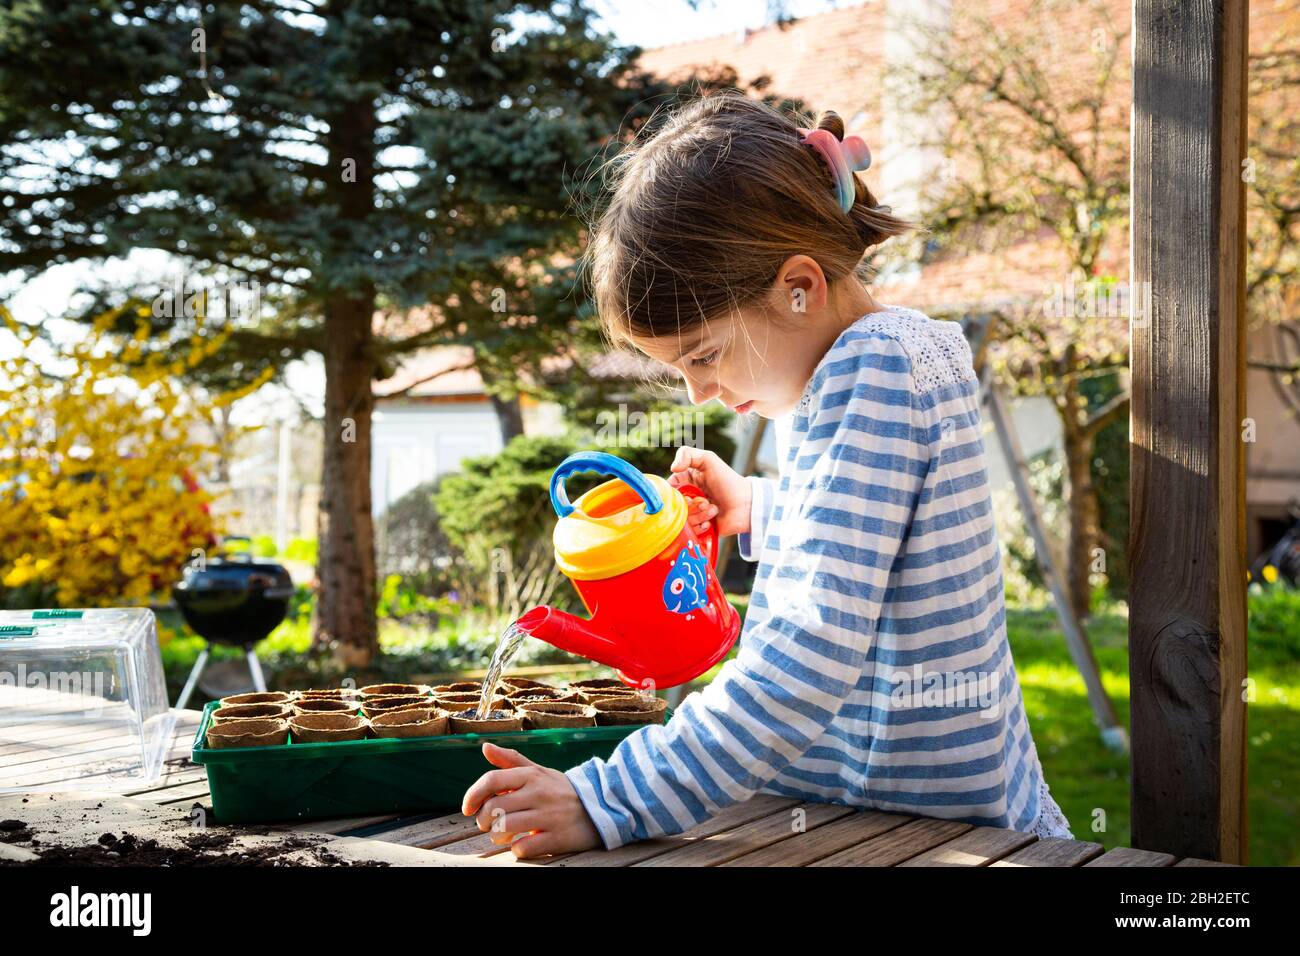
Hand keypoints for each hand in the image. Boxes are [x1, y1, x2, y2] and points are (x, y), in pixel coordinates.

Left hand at [461, 742, 602, 858]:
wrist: (602, 806)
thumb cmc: (561, 790)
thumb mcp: (538, 771)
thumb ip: (511, 760)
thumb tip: (485, 747)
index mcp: (531, 775)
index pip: (492, 780)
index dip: (473, 795)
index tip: (467, 808)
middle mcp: (539, 793)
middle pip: (494, 808)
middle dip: (483, 820)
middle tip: (488, 824)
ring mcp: (548, 816)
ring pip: (504, 828)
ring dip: (497, 837)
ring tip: (503, 836)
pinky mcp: (557, 838)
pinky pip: (523, 847)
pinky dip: (517, 849)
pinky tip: (522, 844)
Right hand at [666, 446, 751, 537]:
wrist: (746, 504)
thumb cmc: (728, 481)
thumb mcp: (709, 460)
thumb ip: (687, 454)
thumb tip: (672, 468)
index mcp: (685, 481)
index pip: (668, 489)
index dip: (673, 493)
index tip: (686, 494)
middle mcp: (687, 498)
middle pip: (673, 507)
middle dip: (690, 505)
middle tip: (704, 501)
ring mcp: (692, 514)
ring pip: (682, 521)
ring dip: (699, 515)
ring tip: (713, 509)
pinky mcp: (698, 529)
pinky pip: (690, 532)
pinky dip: (701, 525)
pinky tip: (712, 521)